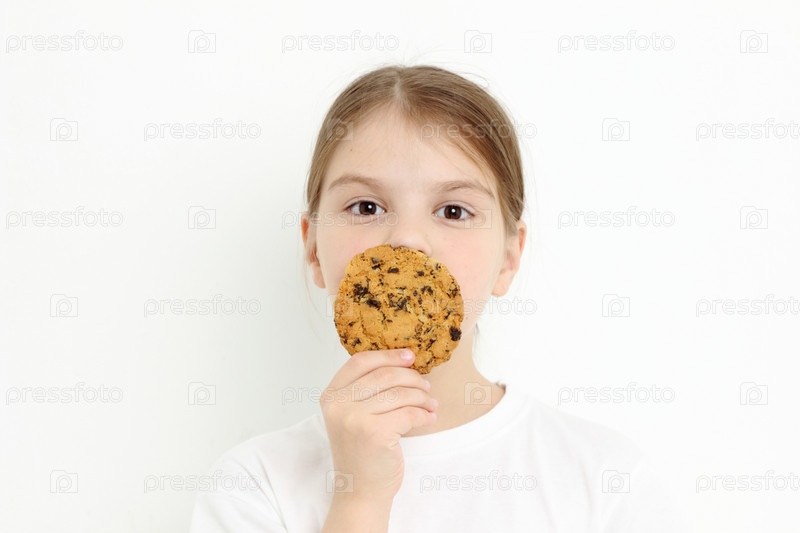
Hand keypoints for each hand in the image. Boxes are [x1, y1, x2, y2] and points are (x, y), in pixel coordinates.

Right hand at [320, 348, 437, 504]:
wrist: (360, 492)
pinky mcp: (375, 433)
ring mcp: (354, 419)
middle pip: (383, 375)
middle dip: (411, 378)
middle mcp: (338, 405)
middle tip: (426, 387)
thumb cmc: (361, 453)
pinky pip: (409, 413)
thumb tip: (403, 361)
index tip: (409, 356)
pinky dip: (424, 414)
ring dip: (421, 397)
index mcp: (331, 396)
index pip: (360, 362)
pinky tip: (429, 417)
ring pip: (399, 394)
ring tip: (431, 404)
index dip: (387, 355)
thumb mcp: (352, 416)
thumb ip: (365, 391)